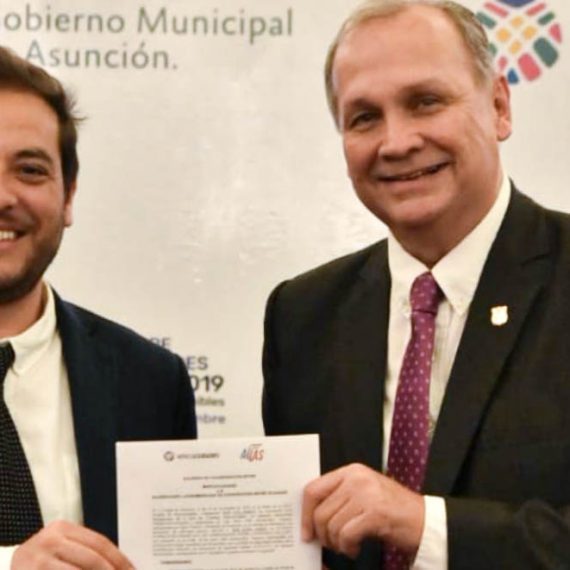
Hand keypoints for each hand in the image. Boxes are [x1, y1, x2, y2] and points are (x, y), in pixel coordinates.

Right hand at [11, 520, 133, 568]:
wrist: (11, 567)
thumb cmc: (42, 562)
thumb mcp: (62, 549)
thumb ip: (86, 553)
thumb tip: (121, 566)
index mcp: (62, 528)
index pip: (100, 542)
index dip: (119, 559)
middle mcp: (50, 539)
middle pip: (92, 558)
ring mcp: (39, 559)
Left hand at [302, 463, 424, 558]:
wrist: (424, 519)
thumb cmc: (391, 510)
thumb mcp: (363, 493)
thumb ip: (340, 497)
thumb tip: (311, 516)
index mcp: (351, 471)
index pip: (314, 489)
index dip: (305, 513)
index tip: (306, 531)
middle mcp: (356, 478)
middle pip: (320, 511)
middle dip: (322, 534)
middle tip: (331, 544)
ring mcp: (366, 494)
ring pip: (332, 525)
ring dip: (336, 543)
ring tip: (347, 546)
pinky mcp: (375, 513)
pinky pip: (346, 535)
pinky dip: (347, 548)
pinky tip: (355, 549)